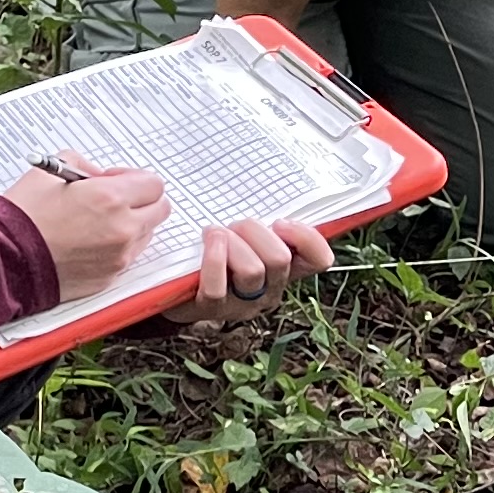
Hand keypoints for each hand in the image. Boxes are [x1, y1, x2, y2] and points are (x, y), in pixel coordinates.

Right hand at [3, 158, 168, 304]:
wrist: (5, 259)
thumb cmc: (23, 218)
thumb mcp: (50, 172)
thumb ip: (83, 164)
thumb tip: (100, 174)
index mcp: (111, 198)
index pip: (154, 184)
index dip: (136, 179)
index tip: (118, 180)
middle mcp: (122, 229)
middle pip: (160, 209)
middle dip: (142, 201)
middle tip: (117, 199)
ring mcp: (119, 257)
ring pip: (146, 235)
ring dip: (132, 225)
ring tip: (98, 222)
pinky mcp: (110, 277)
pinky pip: (128, 257)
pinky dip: (117, 247)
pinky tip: (90, 242)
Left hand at [163, 214, 330, 325]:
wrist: (174, 284)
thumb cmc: (218, 250)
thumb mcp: (247, 235)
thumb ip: (265, 222)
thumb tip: (274, 183)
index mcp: (285, 270)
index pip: (319, 260)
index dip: (306, 238)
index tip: (280, 222)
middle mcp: (269, 290)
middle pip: (279, 259)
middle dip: (254, 231)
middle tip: (235, 225)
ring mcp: (242, 304)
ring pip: (252, 271)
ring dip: (230, 244)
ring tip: (214, 234)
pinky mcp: (212, 310)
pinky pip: (218, 287)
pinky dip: (212, 261)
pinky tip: (207, 244)